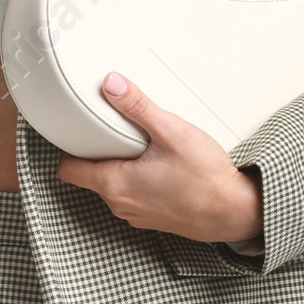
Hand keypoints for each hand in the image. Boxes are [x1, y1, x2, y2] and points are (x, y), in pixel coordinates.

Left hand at [56, 74, 263, 245]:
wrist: (235, 212)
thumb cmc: (206, 178)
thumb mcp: (171, 132)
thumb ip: (137, 107)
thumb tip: (111, 84)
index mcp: (115, 184)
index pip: (68, 170)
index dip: (70, 148)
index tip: (81, 132)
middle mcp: (120, 204)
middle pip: (90, 175)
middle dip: (101, 153)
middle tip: (120, 133)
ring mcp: (136, 215)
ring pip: (113, 186)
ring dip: (121, 167)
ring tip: (144, 150)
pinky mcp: (152, 219)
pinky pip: (133, 197)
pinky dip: (139, 182)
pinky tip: (161, 169)